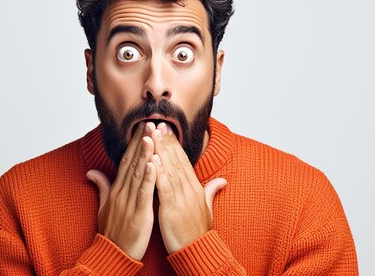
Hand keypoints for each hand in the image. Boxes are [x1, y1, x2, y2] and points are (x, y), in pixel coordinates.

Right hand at [86, 122, 157, 260]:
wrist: (112, 254)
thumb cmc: (111, 232)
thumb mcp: (103, 207)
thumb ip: (101, 187)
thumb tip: (92, 171)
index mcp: (117, 190)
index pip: (126, 161)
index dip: (134, 143)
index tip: (142, 127)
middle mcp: (121, 192)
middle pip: (132, 162)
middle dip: (141, 141)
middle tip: (149, 122)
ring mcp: (129, 202)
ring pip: (138, 173)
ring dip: (145, 153)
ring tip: (151, 135)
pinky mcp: (138, 213)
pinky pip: (143, 193)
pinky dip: (148, 178)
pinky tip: (153, 164)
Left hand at [150, 123, 226, 253]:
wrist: (199, 251)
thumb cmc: (199, 232)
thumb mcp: (207, 209)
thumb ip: (211, 191)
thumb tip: (221, 180)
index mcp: (195, 188)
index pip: (184, 161)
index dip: (174, 145)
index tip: (166, 130)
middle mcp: (189, 190)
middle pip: (176, 160)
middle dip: (166, 141)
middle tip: (157, 123)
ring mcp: (181, 198)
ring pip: (170, 169)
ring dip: (160, 150)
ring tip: (152, 134)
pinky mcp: (172, 208)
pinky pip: (164, 187)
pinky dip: (158, 172)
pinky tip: (152, 159)